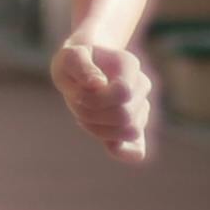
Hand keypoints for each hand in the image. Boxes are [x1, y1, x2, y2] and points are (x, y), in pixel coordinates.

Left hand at [52, 36, 158, 164]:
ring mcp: (141, 107)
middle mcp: (141, 85)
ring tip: (83, 117)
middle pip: (126, 116)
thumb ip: (82, 67)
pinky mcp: (134, 126)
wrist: (83, 67)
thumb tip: (97, 85)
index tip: (77, 94)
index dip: (96, 100)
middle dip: (93, 116)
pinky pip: (137, 150)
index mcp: (128, 65)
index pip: (123, 93)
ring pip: (130, 132)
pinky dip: (121, 152)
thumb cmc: (74, 62)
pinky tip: (106, 143)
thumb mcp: (69, 58)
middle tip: (76, 105)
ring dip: (100, 130)